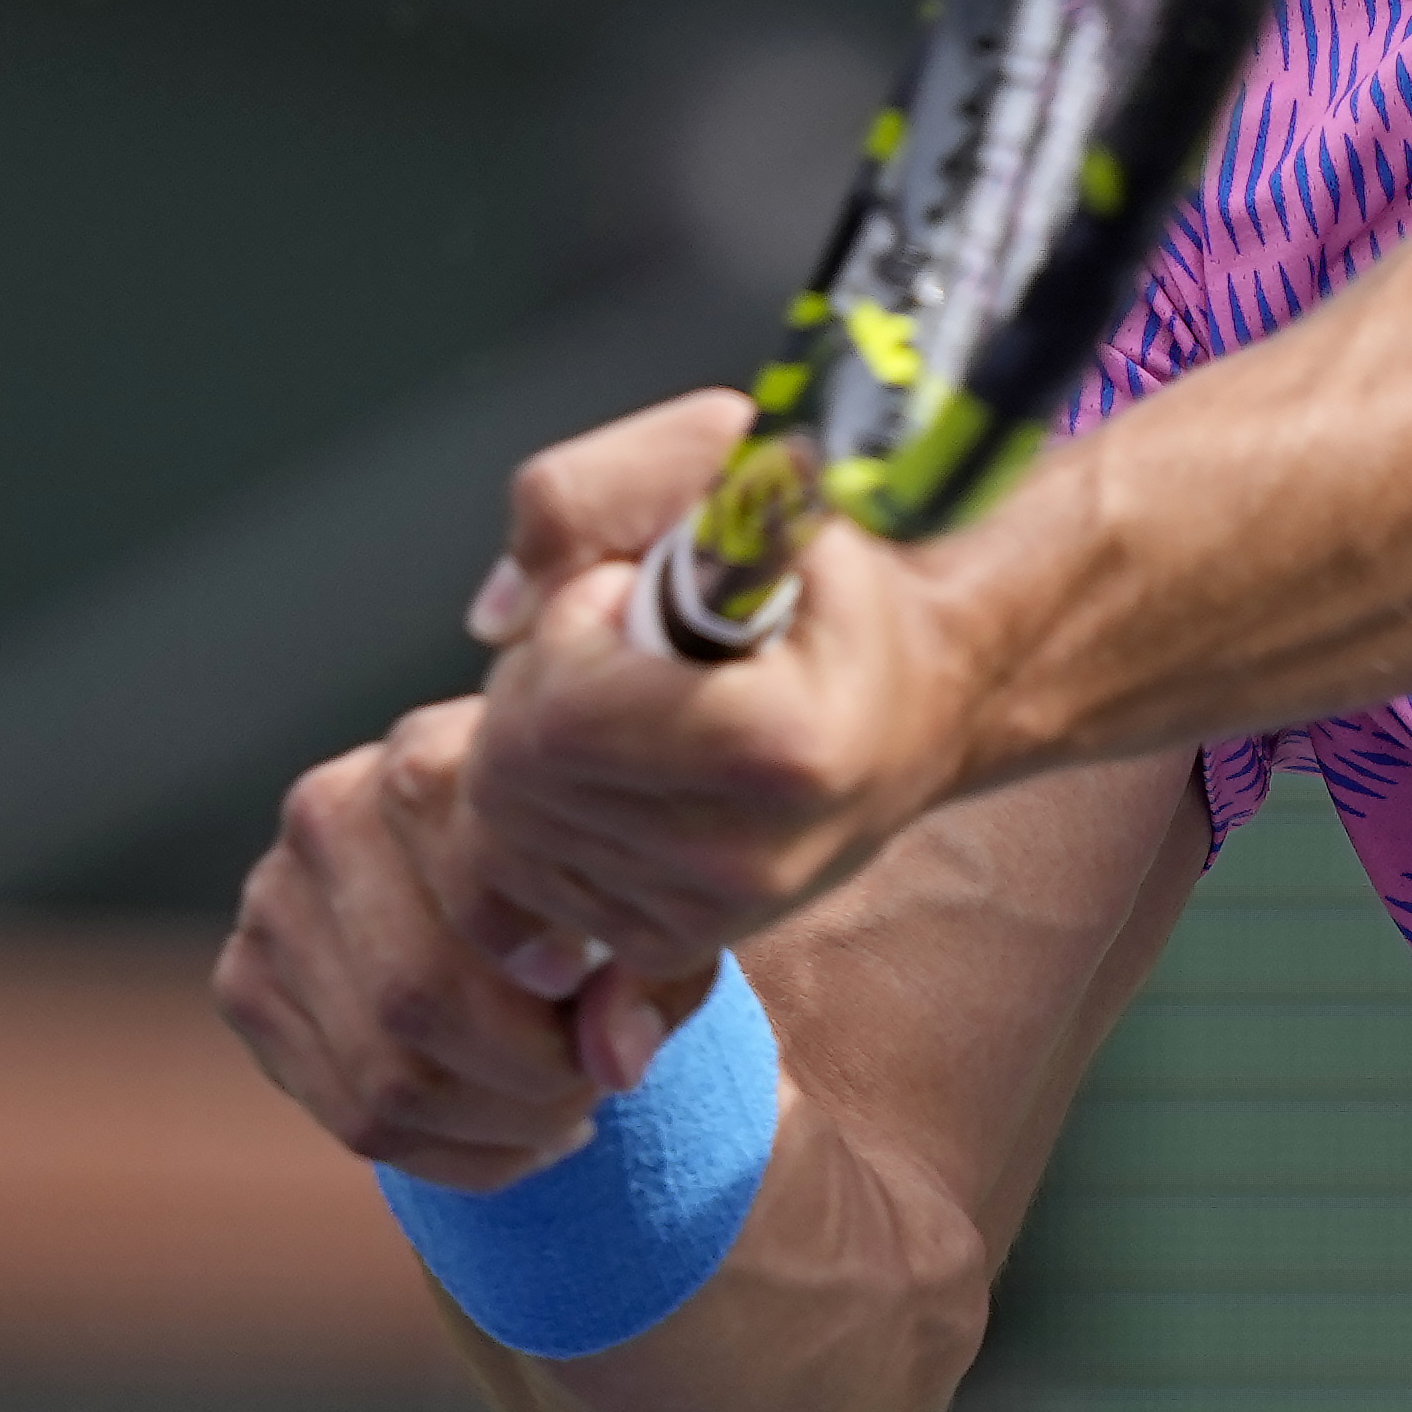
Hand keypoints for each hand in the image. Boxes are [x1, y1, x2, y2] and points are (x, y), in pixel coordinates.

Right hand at [215, 695, 711, 1186]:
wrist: (494, 850)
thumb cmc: (588, 866)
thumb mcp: (647, 896)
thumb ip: (652, 969)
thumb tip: (609, 1062)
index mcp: (427, 757)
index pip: (476, 899)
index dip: (546, 986)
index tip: (600, 1009)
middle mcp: (327, 814)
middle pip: (417, 1000)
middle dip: (529, 1079)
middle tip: (595, 1084)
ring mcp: (274, 900)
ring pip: (383, 1078)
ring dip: (496, 1127)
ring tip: (567, 1111)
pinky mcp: (245, 979)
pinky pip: (348, 1118)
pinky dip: (450, 1156)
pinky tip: (518, 1136)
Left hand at [446, 389, 998, 1001]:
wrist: (920, 689)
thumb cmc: (825, 571)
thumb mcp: (732, 470)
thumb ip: (589, 495)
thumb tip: (491, 615)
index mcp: (779, 745)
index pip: (561, 717)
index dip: (568, 628)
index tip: (630, 592)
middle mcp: (747, 856)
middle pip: (515, 777)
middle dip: (537, 683)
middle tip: (621, 642)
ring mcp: (710, 912)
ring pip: (504, 829)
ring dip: (534, 744)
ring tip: (630, 699)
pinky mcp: (673, 940)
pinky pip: (523, 877)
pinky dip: (540, 806)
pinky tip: (616, 762)